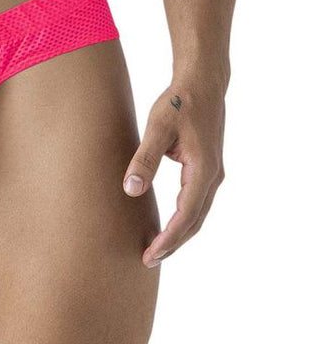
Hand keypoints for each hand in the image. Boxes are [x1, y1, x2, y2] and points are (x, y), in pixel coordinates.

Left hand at [122, 81, 224, 267]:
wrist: (203, 82)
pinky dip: (184, 218)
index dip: (167, 239)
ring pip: (197, 214)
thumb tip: (130, 190)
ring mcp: (213, 173)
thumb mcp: (158, 129)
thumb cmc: (178, 102)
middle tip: (148, 260)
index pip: (185, 216)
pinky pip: (197, 202)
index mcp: (203, 171)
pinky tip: (169, 224)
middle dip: (173, 243)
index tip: (149, 255)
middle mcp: (213, 177)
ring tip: (156, 248)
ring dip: (179, 233)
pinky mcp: (208, 168)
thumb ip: (144, 160)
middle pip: (194, 222)